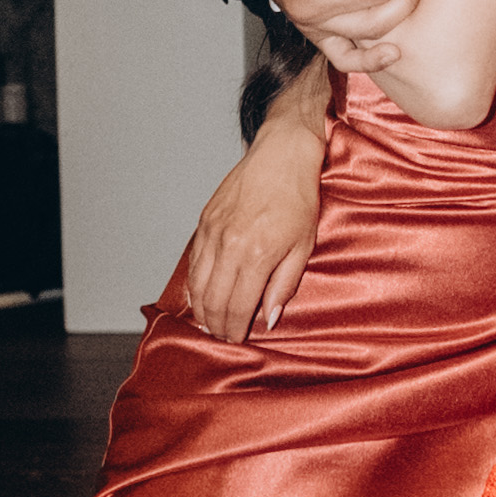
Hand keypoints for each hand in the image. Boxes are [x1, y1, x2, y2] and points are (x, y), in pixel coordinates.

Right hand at [180, 98, 328, 340]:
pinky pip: (193, 262)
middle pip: (212, 301)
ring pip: (197, 284)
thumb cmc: (298, 198)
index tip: (237, 341)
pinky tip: (201, 294)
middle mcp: (228, 246)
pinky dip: (194, 284)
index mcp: (256, 255)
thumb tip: (268, 318)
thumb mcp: (302, 247)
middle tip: (222, 337)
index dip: (234, 330)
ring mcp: (212, 233)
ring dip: (201, 308)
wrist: (281, 156)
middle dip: (216, 325)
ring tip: (210, 322)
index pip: (237, 307)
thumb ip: (283, 286)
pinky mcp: (204, 222)